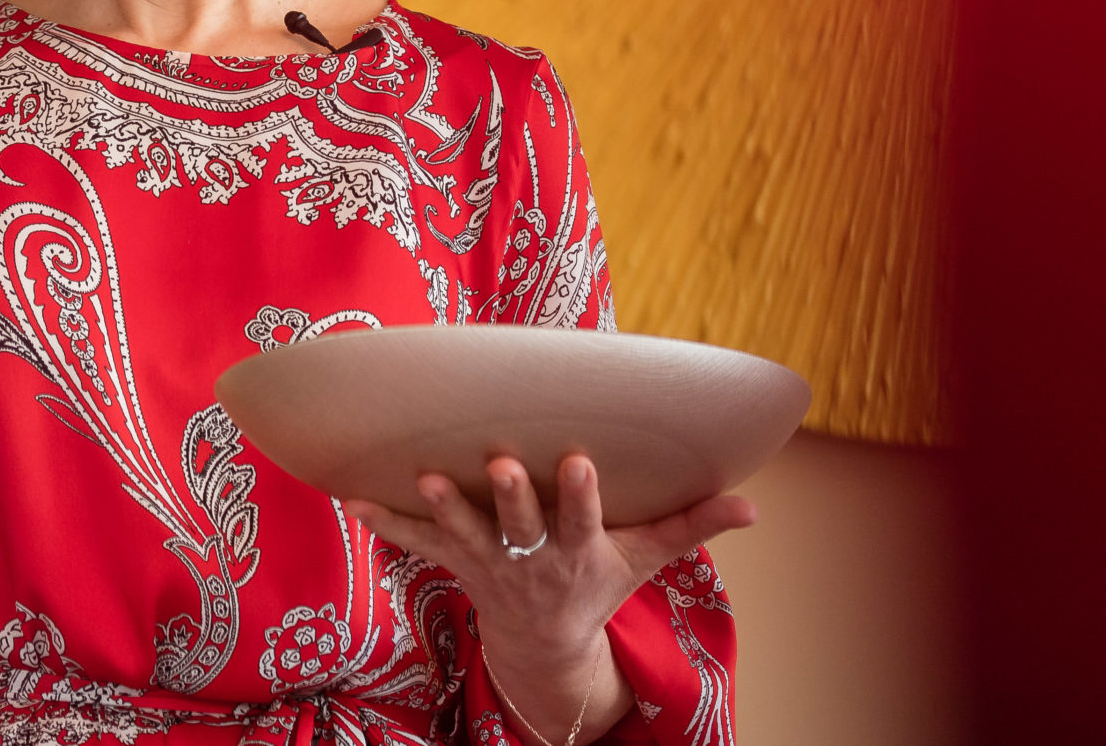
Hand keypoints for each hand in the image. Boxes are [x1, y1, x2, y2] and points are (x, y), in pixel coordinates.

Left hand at [349, 455, 752, 740]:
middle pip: (519, 524)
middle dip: (510, 496)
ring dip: (445, 506)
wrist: (546, 644)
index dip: (578, 494)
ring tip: (426, 476)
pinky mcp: (455, 563)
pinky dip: (386, 521)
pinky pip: (416, 542)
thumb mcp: (646, 559)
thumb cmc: (597, 582)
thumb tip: (754, 507)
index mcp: (579, 549)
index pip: (582, 518)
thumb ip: (693, 526)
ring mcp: (489, 562)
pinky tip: (351, 497)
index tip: (575, 460)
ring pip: (465, 532)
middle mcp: (532, 558)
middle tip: (500, 463)